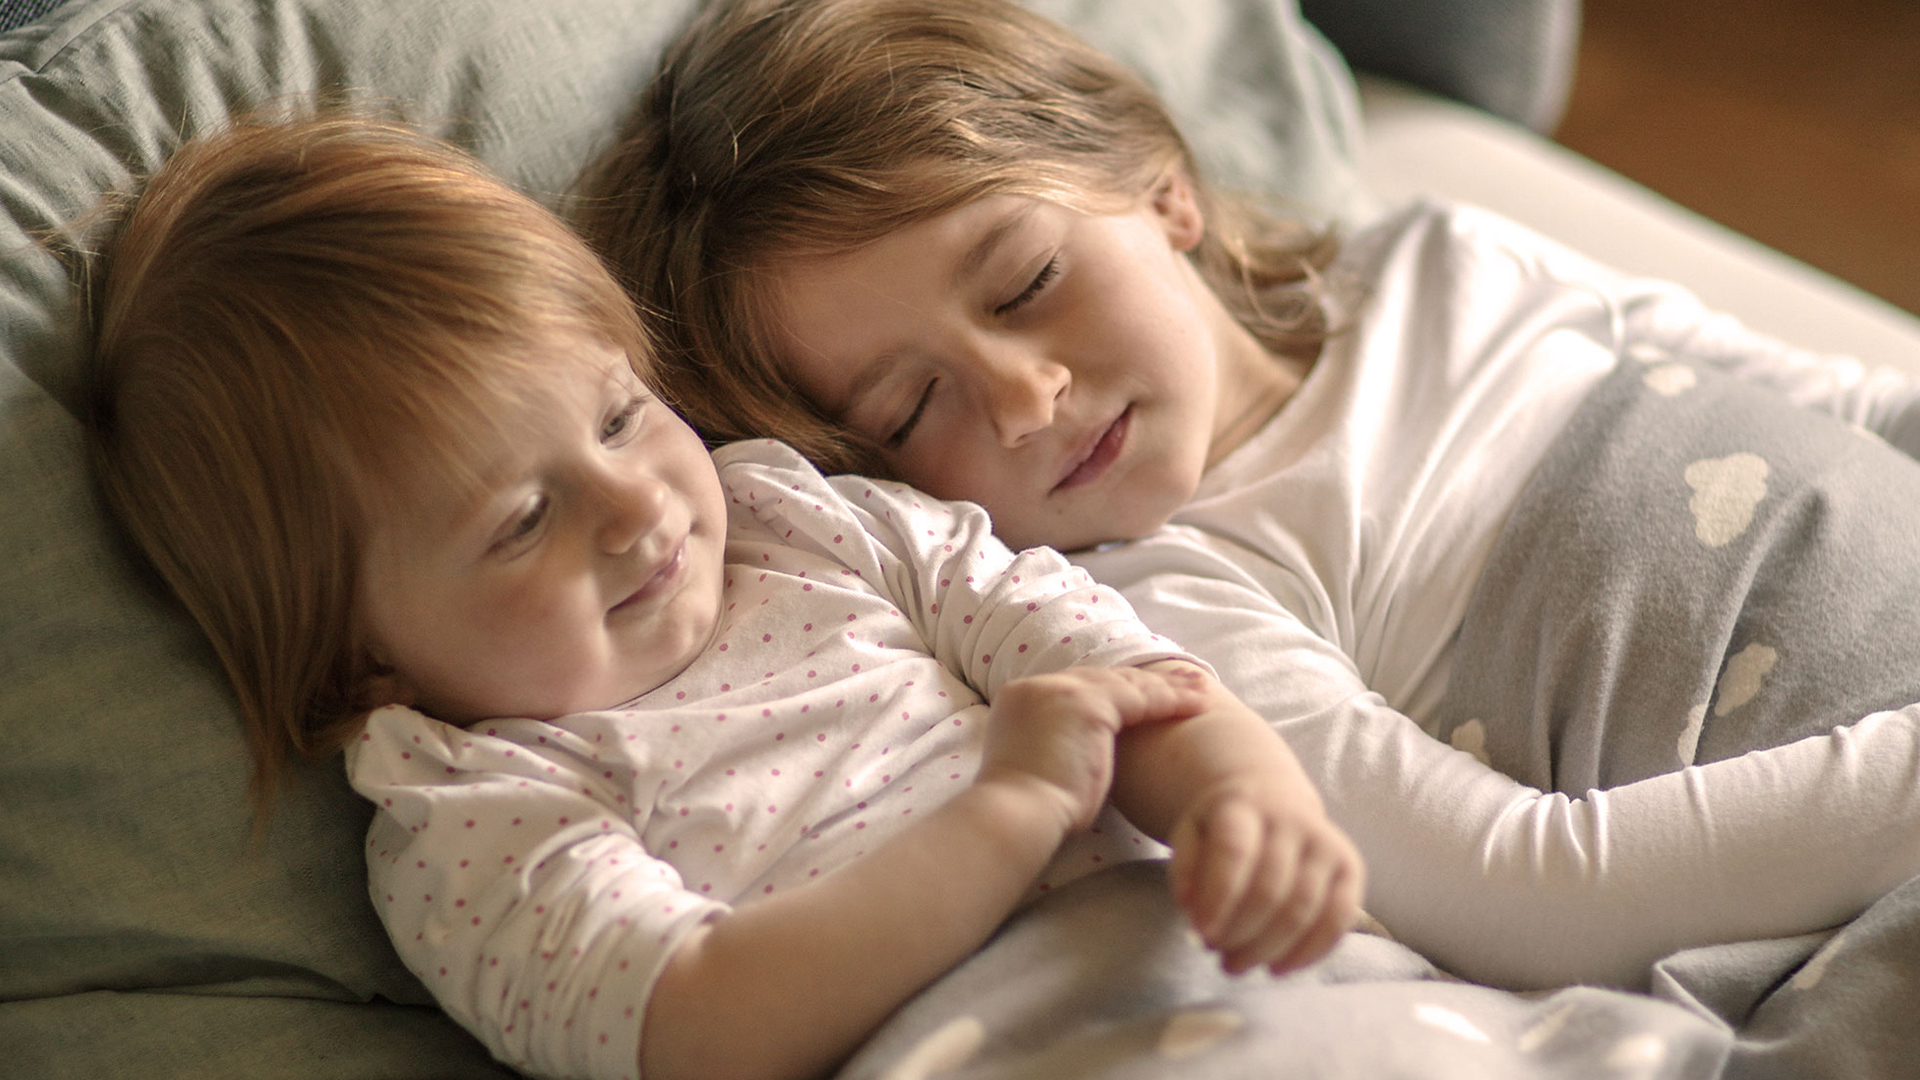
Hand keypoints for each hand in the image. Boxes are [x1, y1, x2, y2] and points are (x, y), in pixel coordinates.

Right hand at [975, 664, 1206, 835]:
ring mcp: (1062, 691)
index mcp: (1021, 699)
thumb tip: (1080, 757)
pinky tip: (1196, 705)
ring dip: (1168, 688)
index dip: (1116, 692)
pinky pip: (1140, 697)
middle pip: (1104, 679)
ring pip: (1127, 684)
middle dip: (1146, 683)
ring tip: (1201, 691)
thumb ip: (1058, 748)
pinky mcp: (1087, 704)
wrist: (1015, 814)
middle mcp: (1039, 686)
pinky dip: (1171, 700)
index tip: (1143, 696)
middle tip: (1182, 683)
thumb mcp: (1039, 766)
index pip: (1079, 688)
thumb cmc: (1027, 810)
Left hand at [1167, 775, 1363, 974]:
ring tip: (1236, 964)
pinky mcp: (1350, 867)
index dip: (1218, 897)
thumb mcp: (1190, 834)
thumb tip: (1189, 908)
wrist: (1271, 797)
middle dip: (1239, 932)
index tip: (1201, 934)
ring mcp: (1326, 843)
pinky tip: (1279, 968)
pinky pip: (1339, 917)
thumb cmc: (1223, 828)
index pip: (1234, 851)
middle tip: (1214, 952)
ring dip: (1267, 948)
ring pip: (1303, 908)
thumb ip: (1183, 868)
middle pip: (1270, 888)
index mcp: (1244, 806)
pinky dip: (1309, 952)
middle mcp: (1291, 820)